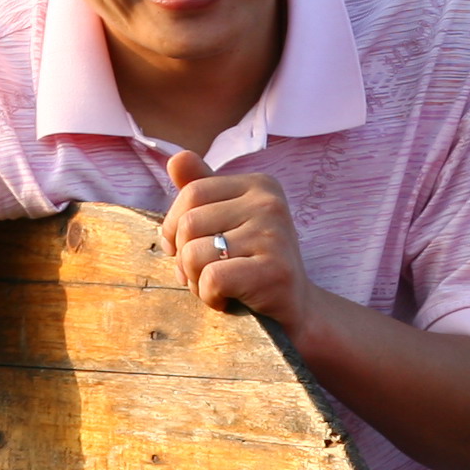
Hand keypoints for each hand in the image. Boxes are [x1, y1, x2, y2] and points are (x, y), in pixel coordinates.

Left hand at [160, 149, 316, 329]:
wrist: (295, 311)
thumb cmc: (252, 266)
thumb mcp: (227, 223)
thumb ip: (201, 190)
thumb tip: (176, 158)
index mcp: (259, 185)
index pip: (192, 192)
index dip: (174, 226)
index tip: (185, 250)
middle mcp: (269, 204)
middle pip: (189, 223)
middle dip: (184, 257)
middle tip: (204, 275)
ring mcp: (274, 235)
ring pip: (194, 253)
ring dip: (195, 280)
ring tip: (218, 288)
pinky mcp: (273, 270)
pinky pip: (212, 279)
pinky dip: (209, 297)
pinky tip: (227, 300)